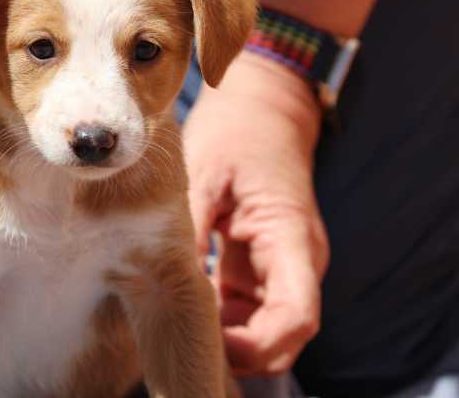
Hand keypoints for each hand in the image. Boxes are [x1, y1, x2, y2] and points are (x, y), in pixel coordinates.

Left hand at [184, 53, 328, 375]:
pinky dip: (226, 317)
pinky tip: (187, 307)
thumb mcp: (206, 173)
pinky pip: (250, 305)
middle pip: (284, 334)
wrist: (263, 106)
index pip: (297, 317)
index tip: (213, 346)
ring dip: (232, 338)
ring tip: (180, 326)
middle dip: (243, 353)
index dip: (260, 347)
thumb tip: (161, 279)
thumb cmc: (237, 132)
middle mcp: (296, 258)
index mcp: (289, 237)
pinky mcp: (263, 259)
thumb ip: (190, 227)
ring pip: (267, 326)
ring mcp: (282, 261)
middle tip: (188, 344)